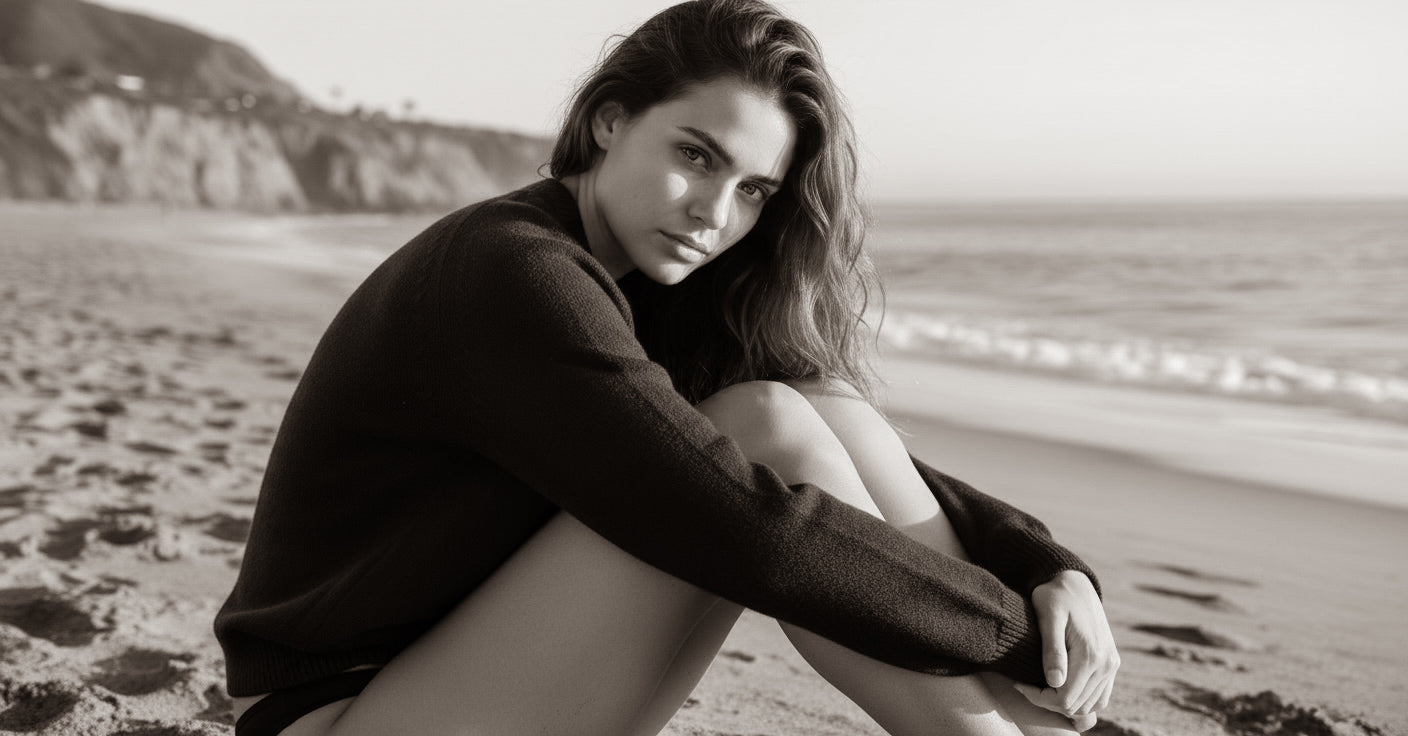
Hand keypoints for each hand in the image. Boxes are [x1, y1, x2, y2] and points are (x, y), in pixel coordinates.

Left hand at [1013, 571, 1118, 727]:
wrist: (1073, 582)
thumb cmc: (1053, 596)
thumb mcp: (1048, 617)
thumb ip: (1052, 649)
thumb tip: (1055, 683)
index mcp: (1091, 655)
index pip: (1065, 699)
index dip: (1039, 698)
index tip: (1019, 683)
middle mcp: (1106, 664)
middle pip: (1076, 706)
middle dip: (1047, 701)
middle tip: (1025, 684)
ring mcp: (1111, 665)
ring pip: (1089, 706)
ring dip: (1063, 702)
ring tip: (1039, 684)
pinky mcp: (1111, 663)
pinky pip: (1100, 697)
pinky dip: (1080, 699)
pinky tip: (1058, 685)